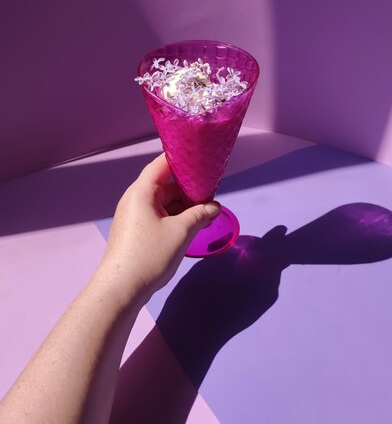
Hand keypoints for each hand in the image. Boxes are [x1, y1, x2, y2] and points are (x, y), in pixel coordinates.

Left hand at [95, 153, 220, 307]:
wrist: (120, 289)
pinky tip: (191, 227)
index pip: (162, 164)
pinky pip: (159, 215)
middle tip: (211, 196)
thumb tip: (215, 207)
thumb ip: (200, 214)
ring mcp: (134, 215)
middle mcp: (135, 199)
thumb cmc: (149, 254)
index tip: (202, 161)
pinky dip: (175, 217)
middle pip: (165, 184)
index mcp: (142, 191)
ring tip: (206, 215)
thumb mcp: (181, 232)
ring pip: (164, 202)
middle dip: (189, 189)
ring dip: (184, 206)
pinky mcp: (136, 231)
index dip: (182, 159)